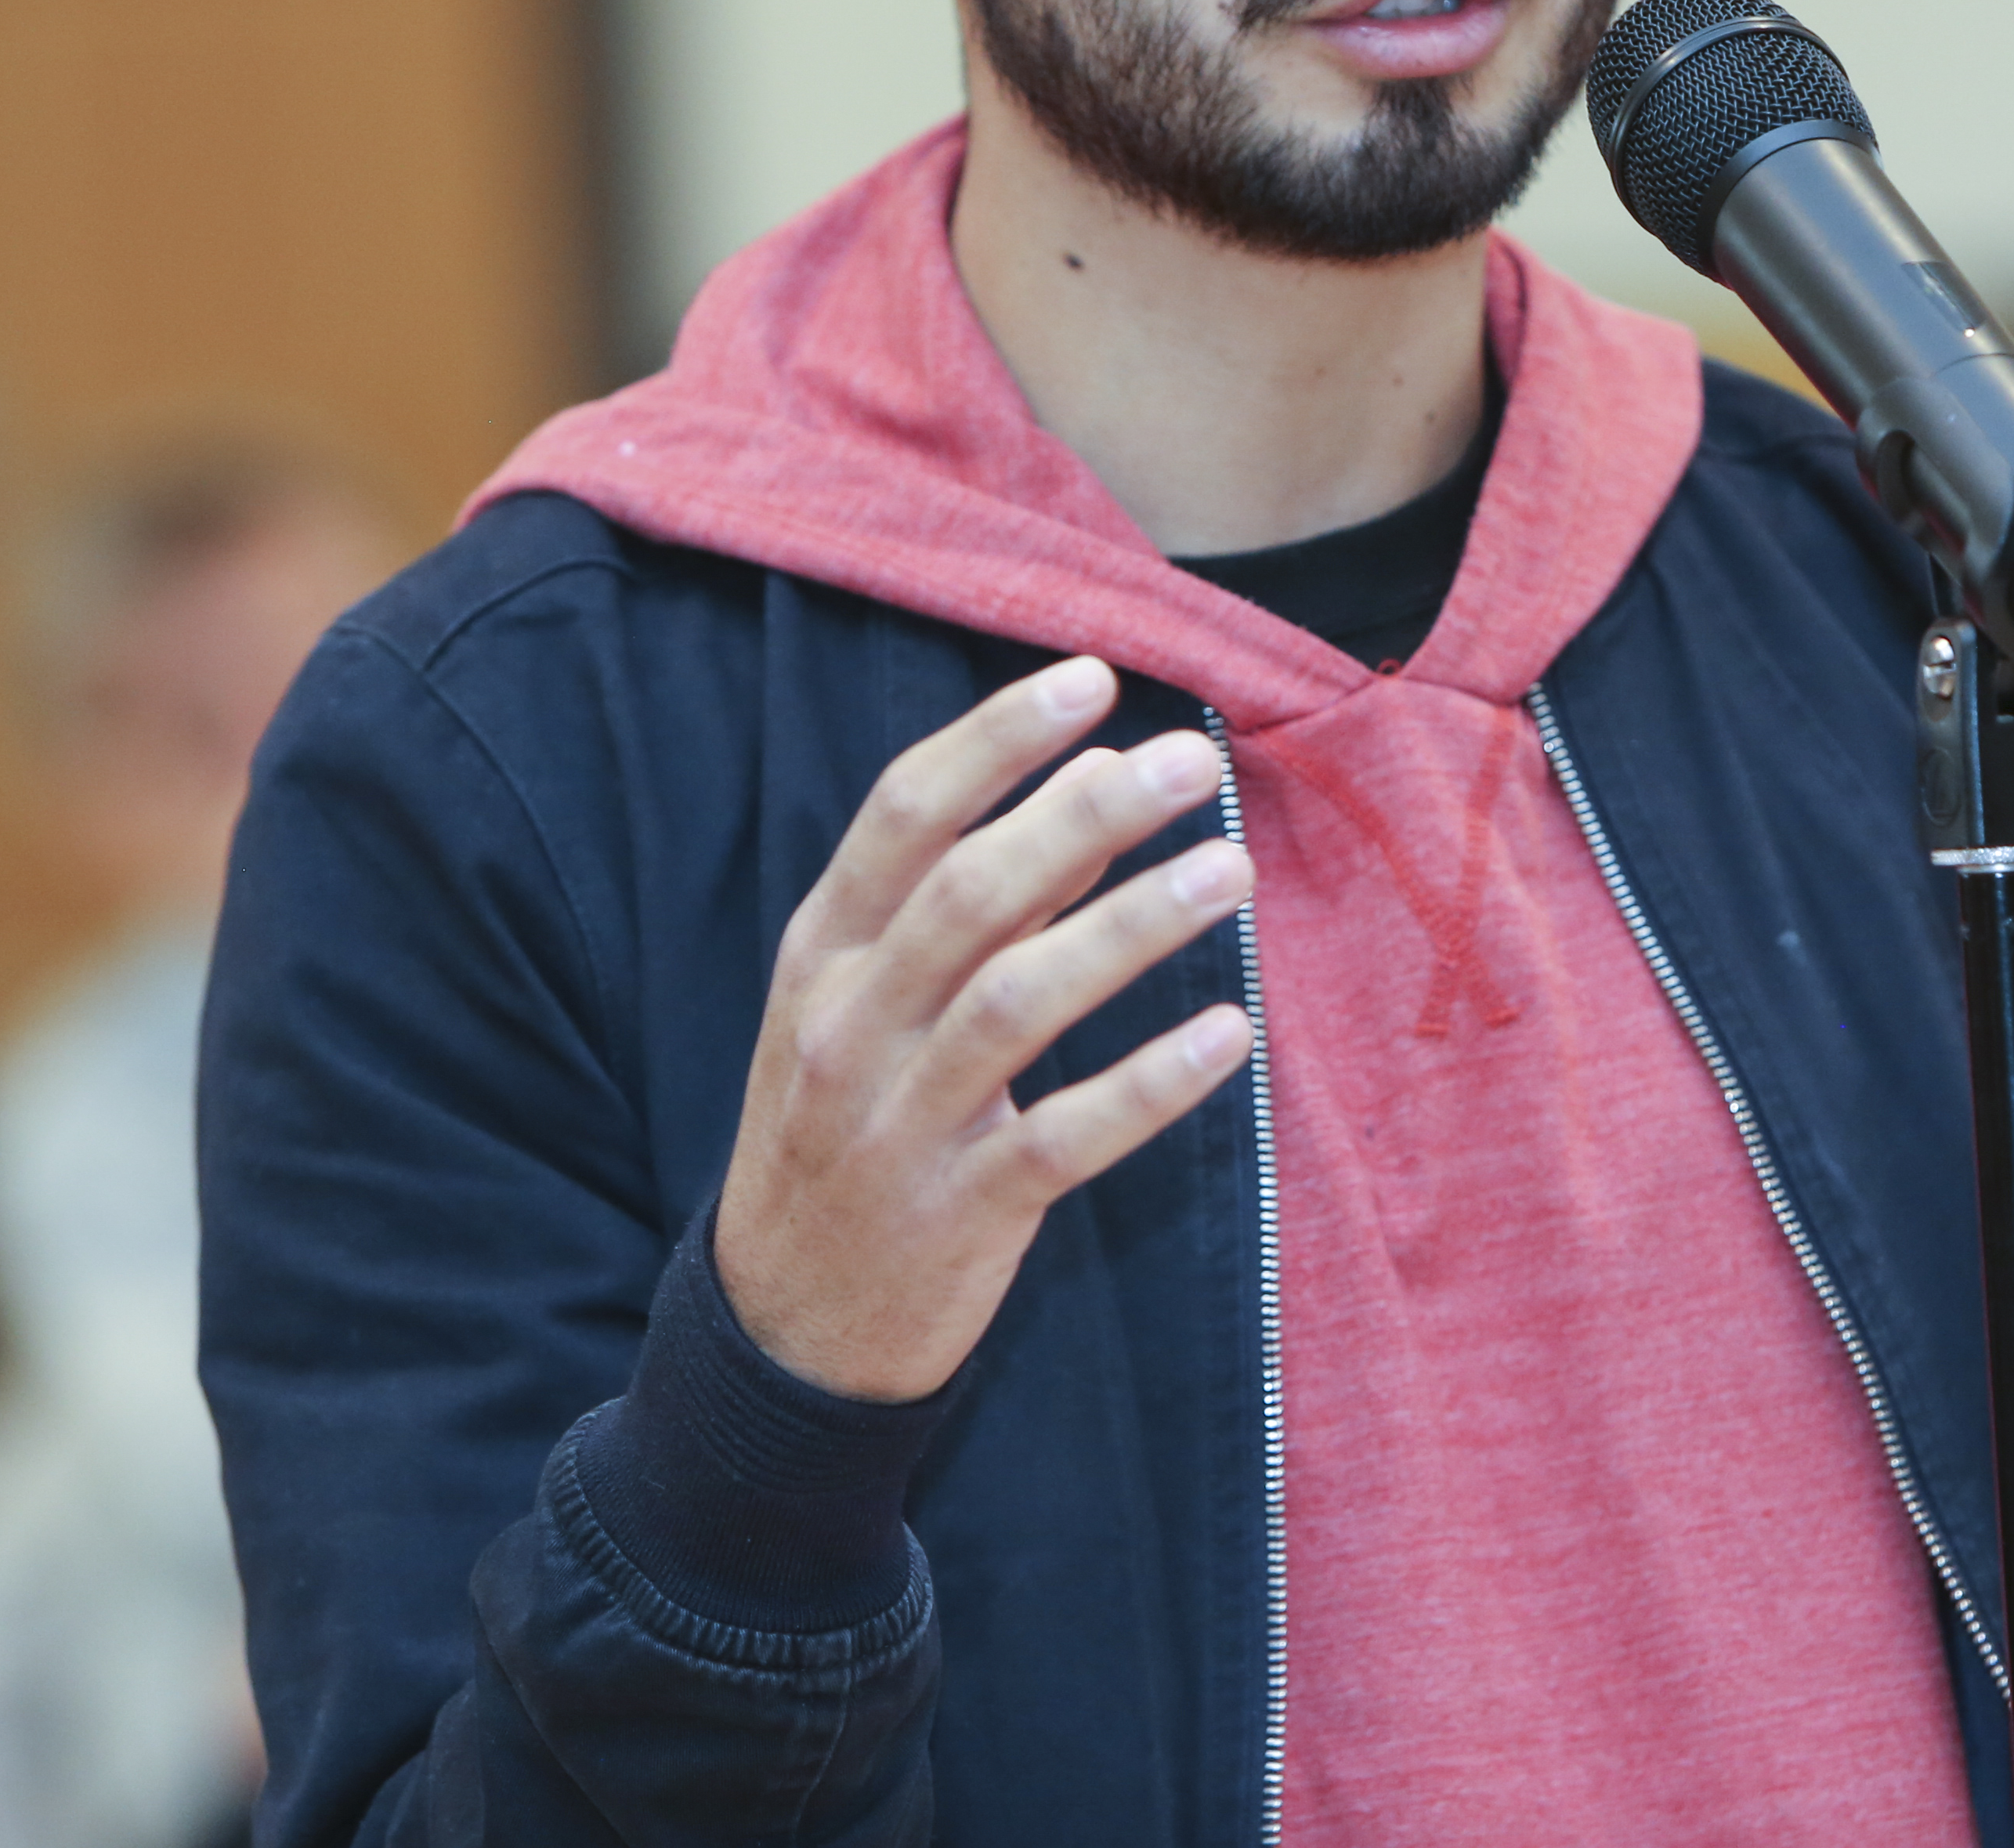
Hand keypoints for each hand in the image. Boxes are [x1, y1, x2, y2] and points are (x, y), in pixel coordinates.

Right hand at [715, 656, 1256, 1400]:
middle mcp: (847, 1026)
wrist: (780, 1331)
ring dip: (1131, 929)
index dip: (998, 740)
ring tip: (1231, 870)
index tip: (1092, 681)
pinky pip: (1065, 1138)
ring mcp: (897, 1124)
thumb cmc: (839, 1129)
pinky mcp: (959, 1213)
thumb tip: (1087, 787)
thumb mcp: (864, 1004)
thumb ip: (970, 904)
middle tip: (1192, 761)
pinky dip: (1151, 1084)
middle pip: (968, 893)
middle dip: (1084, 814)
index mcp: (821, 954)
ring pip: (1017, 1003)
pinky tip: (1233, 1034)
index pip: (903, 815)